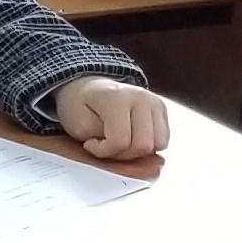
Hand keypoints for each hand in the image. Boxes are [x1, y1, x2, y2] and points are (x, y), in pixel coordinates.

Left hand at [53, 76, 169, 160]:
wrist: (88, 88)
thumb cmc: (80, 106)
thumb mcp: (78, 125)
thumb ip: (101, 139)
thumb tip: (124, 149)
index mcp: (117, 98)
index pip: (120, 141)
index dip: (103, 151)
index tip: (90, 144)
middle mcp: (141, 98)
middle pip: (143, 145)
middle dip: (123, 154)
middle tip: (106, 145)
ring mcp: (155, 102)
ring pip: (158, 144)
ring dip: (137, 151)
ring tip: (120, 141)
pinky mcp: (162, 109)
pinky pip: (163, 140)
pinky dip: (148, 145)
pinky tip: (132, 137)